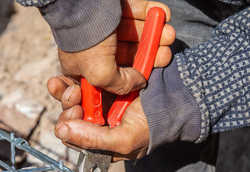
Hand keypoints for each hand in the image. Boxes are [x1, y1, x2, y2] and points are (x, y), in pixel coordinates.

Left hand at [48, 76, 149, 161]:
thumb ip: (93, 140)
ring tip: (71, 86)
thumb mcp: (123, 140)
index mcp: (101, 143)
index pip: (74, 138)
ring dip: (67, 92)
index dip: (67, 126)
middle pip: (71, 117)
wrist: (177, 99)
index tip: (73, 113)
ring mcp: (101, 103)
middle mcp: (99, 124)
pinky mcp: (105, 85)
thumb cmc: (153, 126)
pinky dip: (73, 80)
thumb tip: (62, 131)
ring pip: (74, 99)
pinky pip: (83, 83)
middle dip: (67, 106)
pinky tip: (65, 78)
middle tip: (73, 95)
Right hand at [58, 0, 174, 94]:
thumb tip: (140, 82)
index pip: (110, 79)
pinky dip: (151, 12)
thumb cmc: (85, 40)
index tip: (146, 79)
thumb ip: (121, 84)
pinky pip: (135, 10)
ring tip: (169, 34)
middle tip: (165, 54)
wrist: (81, 2)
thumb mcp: (100, 74)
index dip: (129, 80)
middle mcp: (93, 48)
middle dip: (148, 55)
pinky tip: (164, 14)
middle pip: (126, 55)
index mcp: (83, 67)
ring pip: (133, 33)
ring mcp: (103, 26)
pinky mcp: (112, 7)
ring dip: (154, 35)